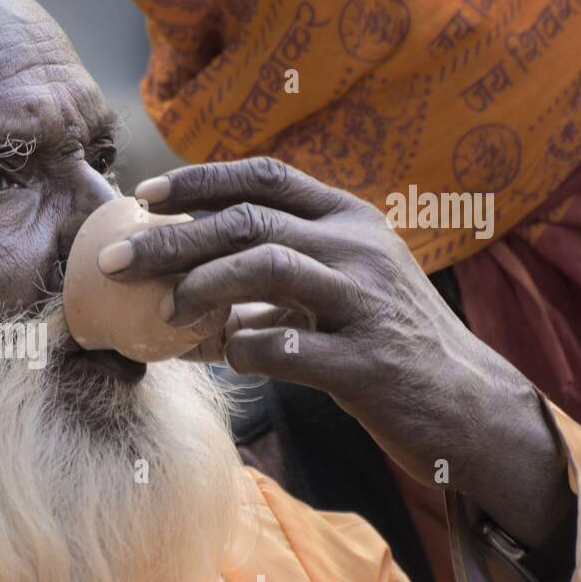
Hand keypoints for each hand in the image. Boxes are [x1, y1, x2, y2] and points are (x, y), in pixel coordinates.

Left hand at [102, 157, 573, 551]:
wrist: (466, 404)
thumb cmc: (386, 342)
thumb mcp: (341, 287)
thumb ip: (278, 273)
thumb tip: (189, 277)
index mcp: (349, 220)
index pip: (266, 177)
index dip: (199, 180)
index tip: (142, 195)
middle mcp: (359, 249)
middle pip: (248, 221)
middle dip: (170, 238)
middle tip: (114, 260)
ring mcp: (365, 302)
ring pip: (266, 266)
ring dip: (201, 287)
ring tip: (163, 314)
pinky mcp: (366, 362)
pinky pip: (287, 346)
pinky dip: (245, 349)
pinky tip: (231, 357)